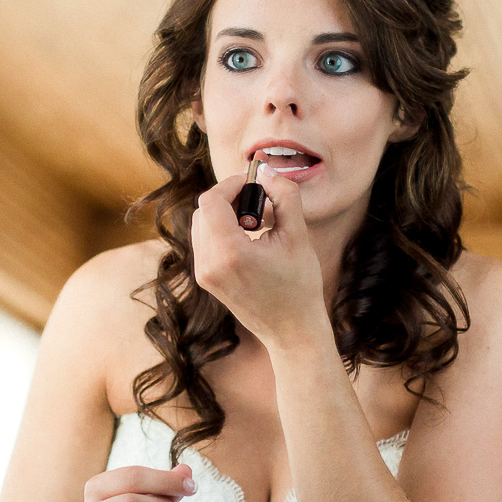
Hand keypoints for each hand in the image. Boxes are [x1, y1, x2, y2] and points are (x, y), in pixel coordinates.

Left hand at [191, 168, 327, 350]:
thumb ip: (284, 195)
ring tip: (258, 223)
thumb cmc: (300, 285)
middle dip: (230, 197)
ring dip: (225, 213)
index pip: (212, 200)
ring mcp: (204, 274)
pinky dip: (223, 230)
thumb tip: (266, 171)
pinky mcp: (206, 280)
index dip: (231, 183)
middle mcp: (209, 264)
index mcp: (229, 253)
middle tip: (260, 201)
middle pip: (204, 210)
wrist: (292, 330)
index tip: (254, 182)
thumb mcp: (298, 235)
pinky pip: (205, 242)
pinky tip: (250, 238)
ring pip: (202, 224)